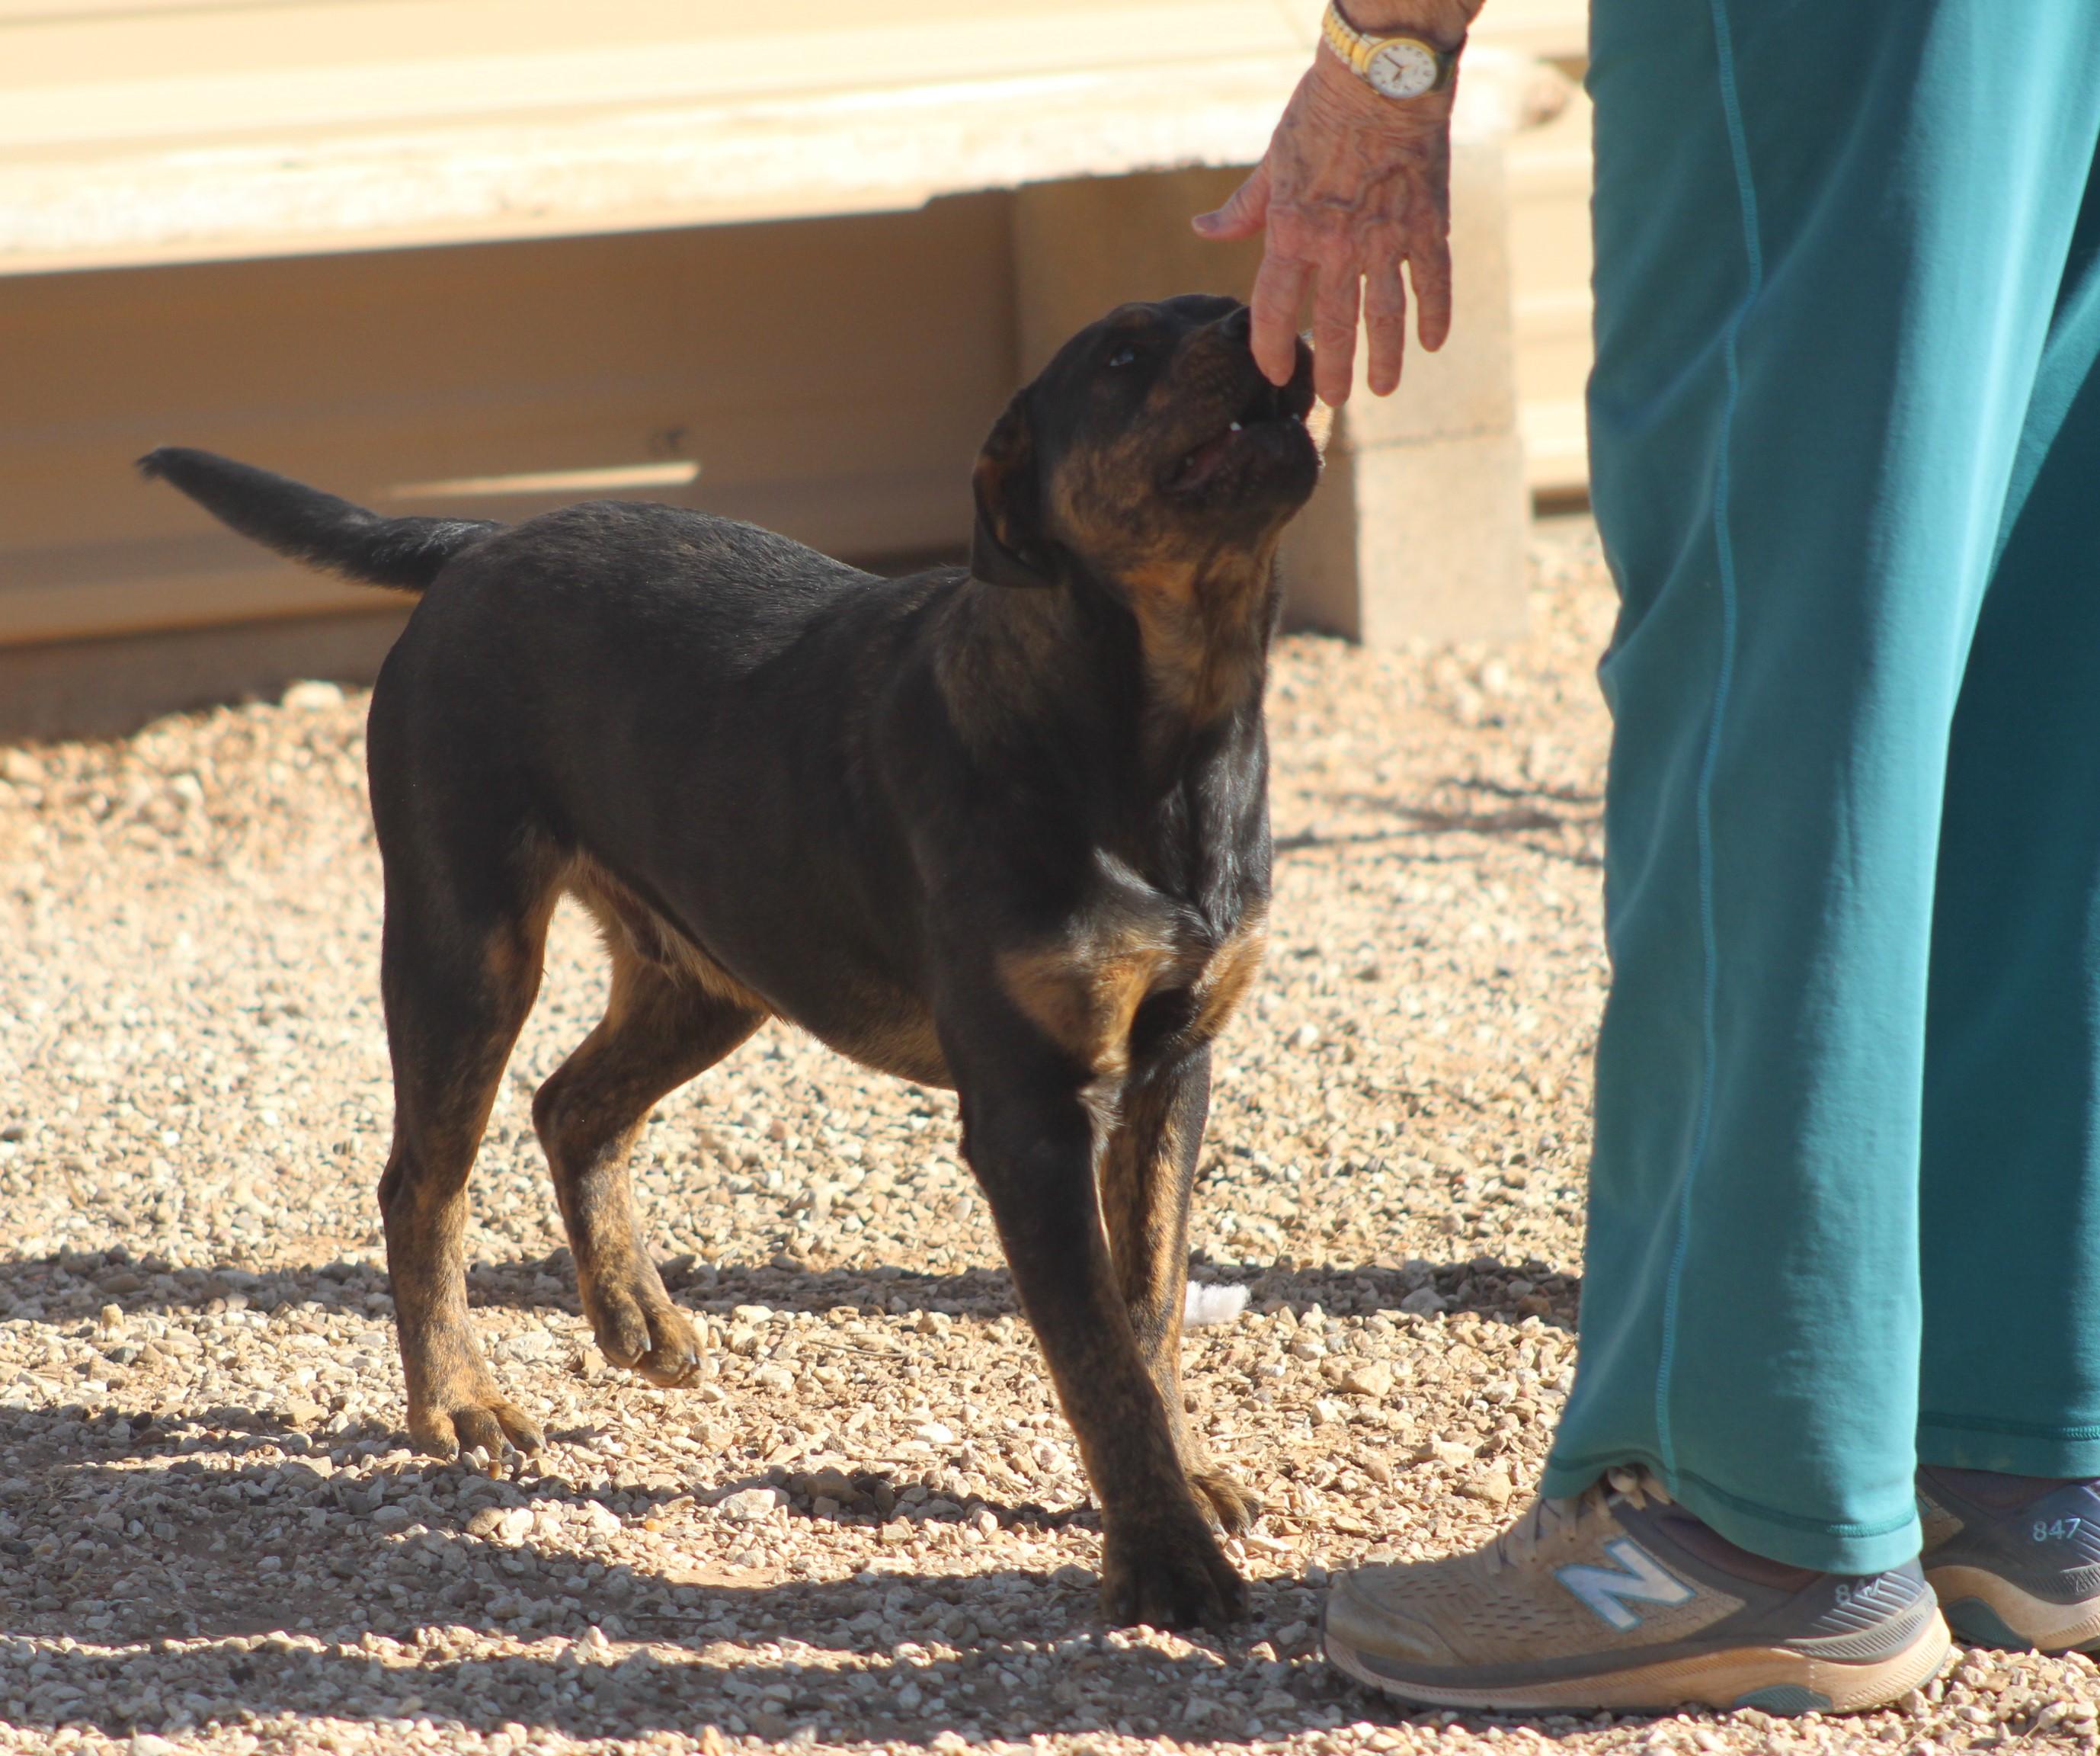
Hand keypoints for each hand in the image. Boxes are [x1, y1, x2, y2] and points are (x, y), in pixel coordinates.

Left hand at [1194, 47, 1456, 403]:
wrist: (1383, 77)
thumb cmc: (1320, 114)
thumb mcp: (1272, 162)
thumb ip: (1243, 209)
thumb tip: (1203, 230)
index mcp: (1293, 233)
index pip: (1276, 309)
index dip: (1272, 348)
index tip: (1275, 373)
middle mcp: (1338, 246)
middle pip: (1335, 326)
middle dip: (1333, 370)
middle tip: (1333, 400)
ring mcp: (1387, 239)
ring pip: (1386, 316)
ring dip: (1386, 359)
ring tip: (1384, 389)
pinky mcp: (1427, 224)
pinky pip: (1433, 281)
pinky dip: (1435, 314)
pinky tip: (1434, 342)